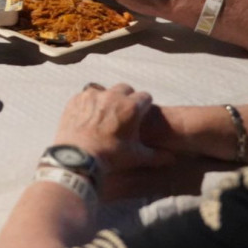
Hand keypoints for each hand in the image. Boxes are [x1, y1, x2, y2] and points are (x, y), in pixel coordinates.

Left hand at [53, 83, 167, 172]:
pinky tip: (89, 116)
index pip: (145, 97)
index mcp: (131, 107)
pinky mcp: (77, 98)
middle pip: (126, 89)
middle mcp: (113, 96)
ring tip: (105, 114)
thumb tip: (171, 159)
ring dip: (108, 99)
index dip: (145, 106)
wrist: (77, 157)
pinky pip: (87, 95)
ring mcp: (93, 95)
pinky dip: (90, 103)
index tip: (141, 115)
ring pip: (106, 90)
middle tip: (124, 113)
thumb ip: (156, 156)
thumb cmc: (110, 156)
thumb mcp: (136, 156)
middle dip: (128, 98)